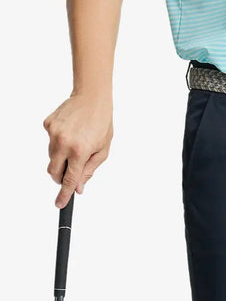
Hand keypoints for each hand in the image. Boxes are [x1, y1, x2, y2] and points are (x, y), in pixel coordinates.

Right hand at [43, 92, 113, 207]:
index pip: (69, 180)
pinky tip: (70, 131)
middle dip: (60, 176)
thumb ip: (90, 170)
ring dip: (61, 156)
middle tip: (70, 171)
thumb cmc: (102, 122)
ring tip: (76, 142)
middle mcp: (64, 143)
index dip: (64, 194)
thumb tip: (78, 188)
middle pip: (53, 172)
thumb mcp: (103, 148)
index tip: (60, 204)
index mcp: (80, 151)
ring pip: (51, 156)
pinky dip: (58, 141)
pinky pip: (49, 141)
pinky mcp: (48, 124)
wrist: (92, 96)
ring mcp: (54, 133)